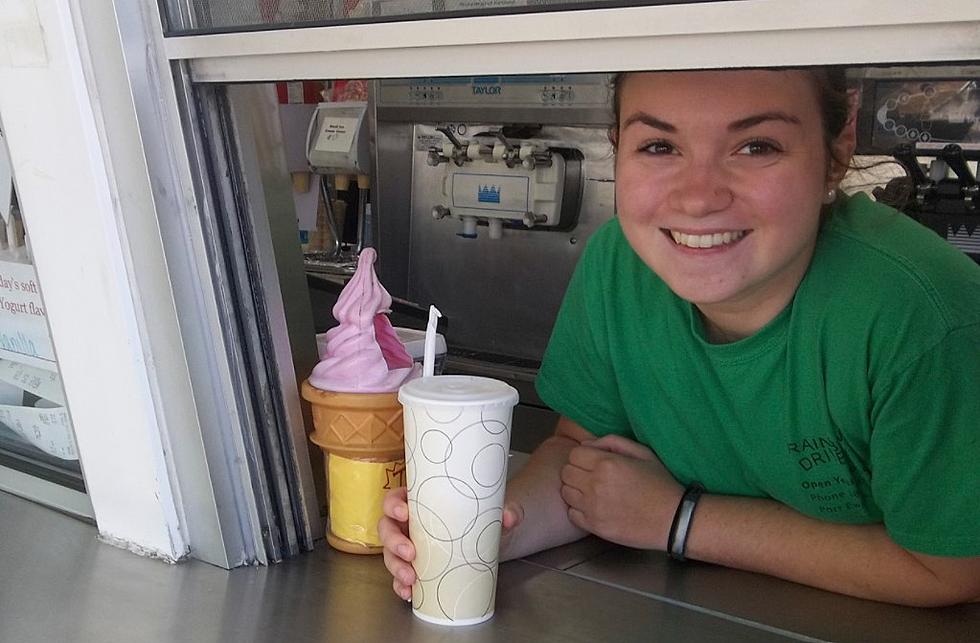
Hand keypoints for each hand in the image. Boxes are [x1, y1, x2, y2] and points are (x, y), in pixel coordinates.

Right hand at [378, 487, 523, 600]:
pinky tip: (409, 592)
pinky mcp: (415, 567)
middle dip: (394, 541)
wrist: (488, 539)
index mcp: (419, 502)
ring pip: (389, 554)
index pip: (395, 498)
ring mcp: (409, 546)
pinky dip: (400, 585)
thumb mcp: (492, 510)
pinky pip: (399, 577)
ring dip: (396, 567)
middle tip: (411, 552)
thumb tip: (509, 517)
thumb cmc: (479, 516)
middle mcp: (409, 523)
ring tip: (411, 578)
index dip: (393, 504)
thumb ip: (505, 509)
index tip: (405, 511)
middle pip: (387, 528)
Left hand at [559, 434, 683, 549]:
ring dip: (575, 490)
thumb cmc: (660, 483)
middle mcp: (595, 484)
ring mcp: (593, 507)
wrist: (673, 519)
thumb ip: (612, 441)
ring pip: (565, 492)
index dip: (582, 456)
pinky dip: (578, 509)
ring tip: (592, 492)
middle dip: (576, 471)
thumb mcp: (642, 452)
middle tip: (591, 476)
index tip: (592, 462)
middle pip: (566, 472)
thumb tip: (586, 445)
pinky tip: (593, 507)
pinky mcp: (595, 526)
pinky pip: (571, 513)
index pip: (573, 454)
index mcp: (606, 463)